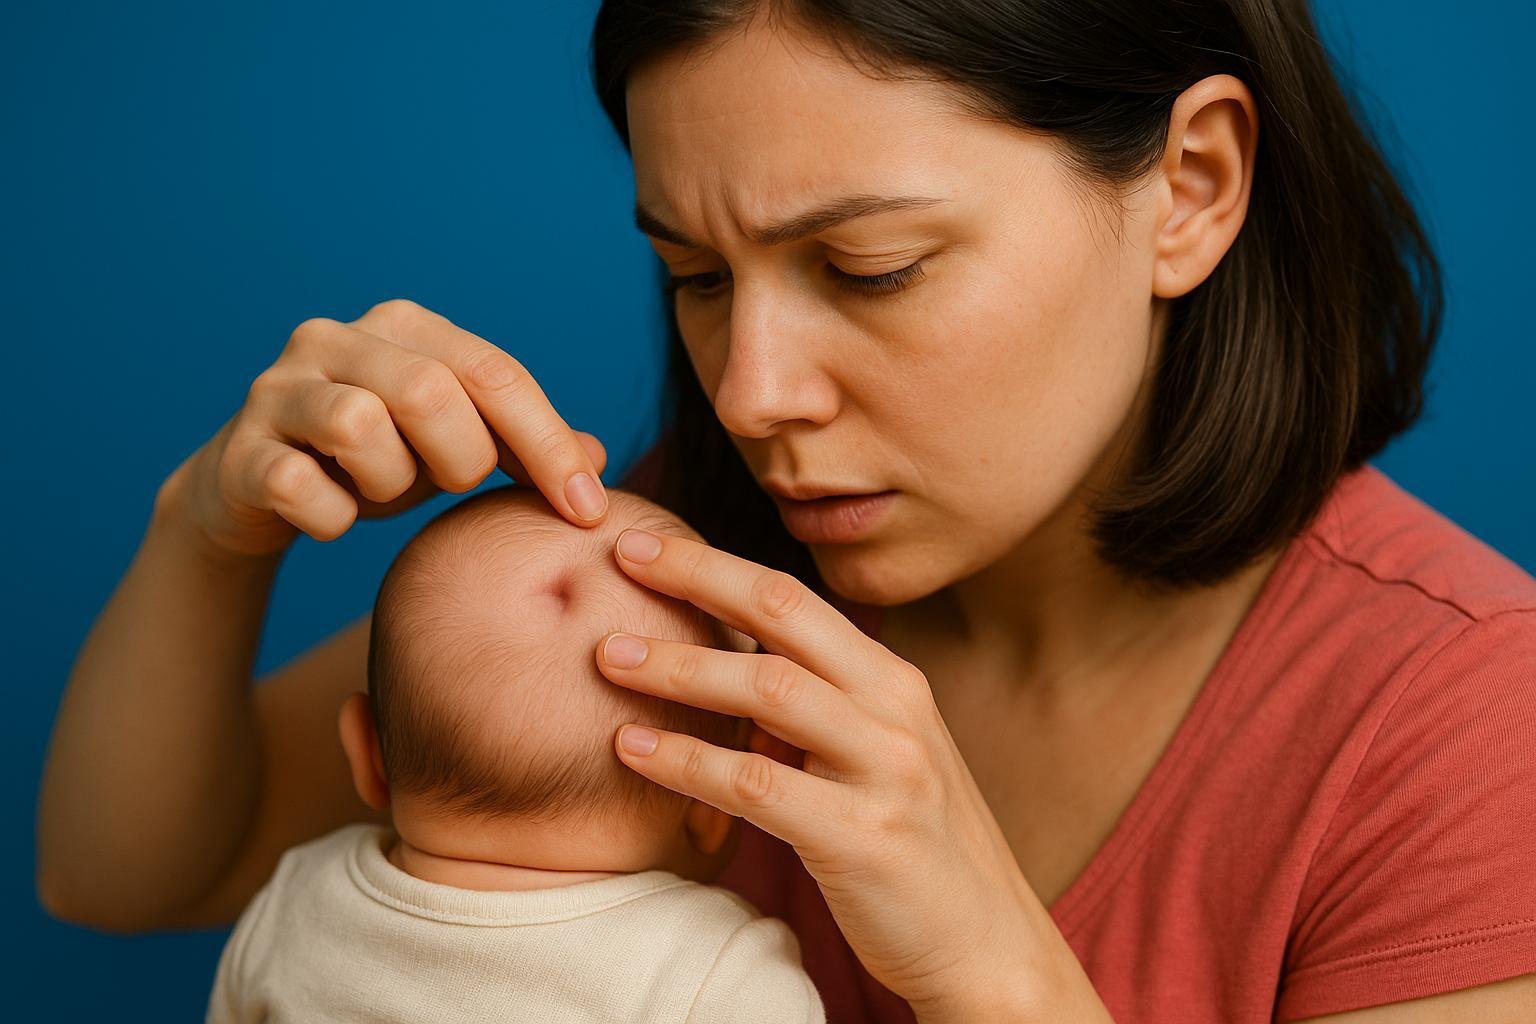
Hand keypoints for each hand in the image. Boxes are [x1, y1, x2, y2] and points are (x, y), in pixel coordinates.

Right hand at [161, 298, 610, 558]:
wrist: (258, 492)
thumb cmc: (376, 461)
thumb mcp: (456, 447)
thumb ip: (522, 446)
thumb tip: (596, 459)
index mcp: (405, 326)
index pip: (496, 373)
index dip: (548, 445)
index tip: (588, 511)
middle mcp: (336, 337)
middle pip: (431, 390)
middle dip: (460, 458)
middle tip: (448, 484)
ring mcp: (279, 388)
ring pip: (360, 425)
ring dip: (389, 482)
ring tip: (382, 490)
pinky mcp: (239, 448)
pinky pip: (299, 485)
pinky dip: (332, 516)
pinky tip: (334, 515)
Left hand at [593, 527, 1057, 1013]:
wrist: (985, 942)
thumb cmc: (912, 846)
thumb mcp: (876, 756)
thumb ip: (813, 711)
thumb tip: (720, 673)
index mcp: (892, 680)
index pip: (793, 598)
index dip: (715, 564)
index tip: (646, 543)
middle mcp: (894, 708)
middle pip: (782, 617)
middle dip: (696, 577)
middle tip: (619, 558)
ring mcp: (885, 769)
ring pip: (767, 691)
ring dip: (679, 669)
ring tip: (609, 658)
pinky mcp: (862, 837)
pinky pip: (757, 784)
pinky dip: (687, 761)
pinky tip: (633, 750)